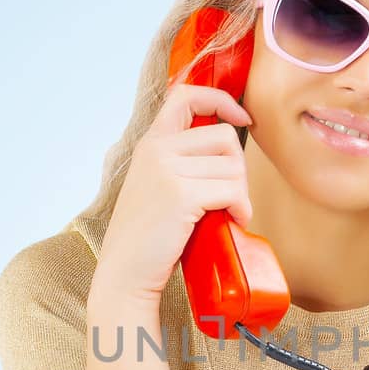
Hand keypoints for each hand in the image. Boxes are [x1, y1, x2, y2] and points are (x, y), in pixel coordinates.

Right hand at [90, 84, 254, 307]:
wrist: (125, 274)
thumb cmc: (149, 238)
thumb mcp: (156, 186)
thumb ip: (180, 162)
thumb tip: (229, 149)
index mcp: (150, 143)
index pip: (186, 95)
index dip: (220, 100)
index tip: (242, 118)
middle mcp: (157, 150)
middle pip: (225, 138)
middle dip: (239, 169)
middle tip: (230, 197)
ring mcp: (167, 170)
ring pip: (233, 167)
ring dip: (241, 193)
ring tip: (227, 213)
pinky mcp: (181, 195)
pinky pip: (233, 191)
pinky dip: (242, 208)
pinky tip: (233, 220)